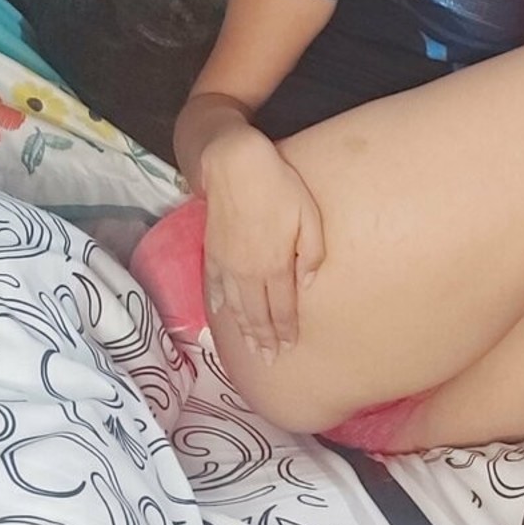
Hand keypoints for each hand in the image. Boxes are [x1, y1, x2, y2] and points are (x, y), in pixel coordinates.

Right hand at [199, 126, 324, 362]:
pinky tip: (222, 314)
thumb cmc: (280, 187)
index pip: (281, 308)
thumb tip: (307, 285)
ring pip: (236, 306)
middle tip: (269, 359)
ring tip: (250, 348)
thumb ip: (310, 255)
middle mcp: (249, 271)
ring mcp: (228, 263)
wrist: (235, 165)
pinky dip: (219, 304)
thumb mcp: (309, 217)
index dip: (285, 331)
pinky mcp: (213, 250)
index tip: (288, 348)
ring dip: (243, 330)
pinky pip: (215, 285)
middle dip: (264, 339)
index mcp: (275, 265)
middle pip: (257, 314)